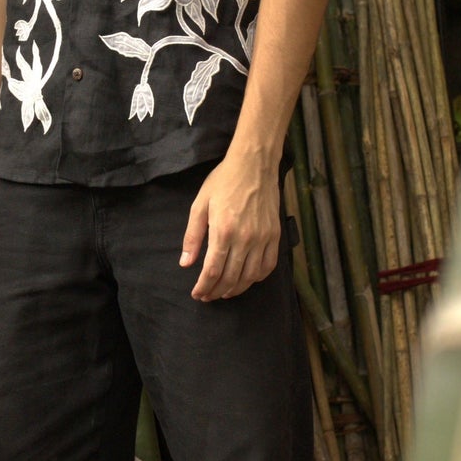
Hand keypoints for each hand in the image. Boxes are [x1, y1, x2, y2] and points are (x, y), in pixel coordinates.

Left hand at [179, 150, 280, 301]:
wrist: (253, 164)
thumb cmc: (223, 181)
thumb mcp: (200, 205)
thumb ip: (192, 236)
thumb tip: (185, 263)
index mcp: (223, 231)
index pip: (212, 271)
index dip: (204, 287)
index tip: (197, 294)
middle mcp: (245, 238)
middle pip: (231, 278)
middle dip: (216, 292)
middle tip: (208, 296)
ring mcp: (263, 238)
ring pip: (250, 276)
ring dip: (236, 289)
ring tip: (225, 292)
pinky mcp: (275, 235)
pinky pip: (268, 266)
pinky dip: (257, 278)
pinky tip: (247, 279)